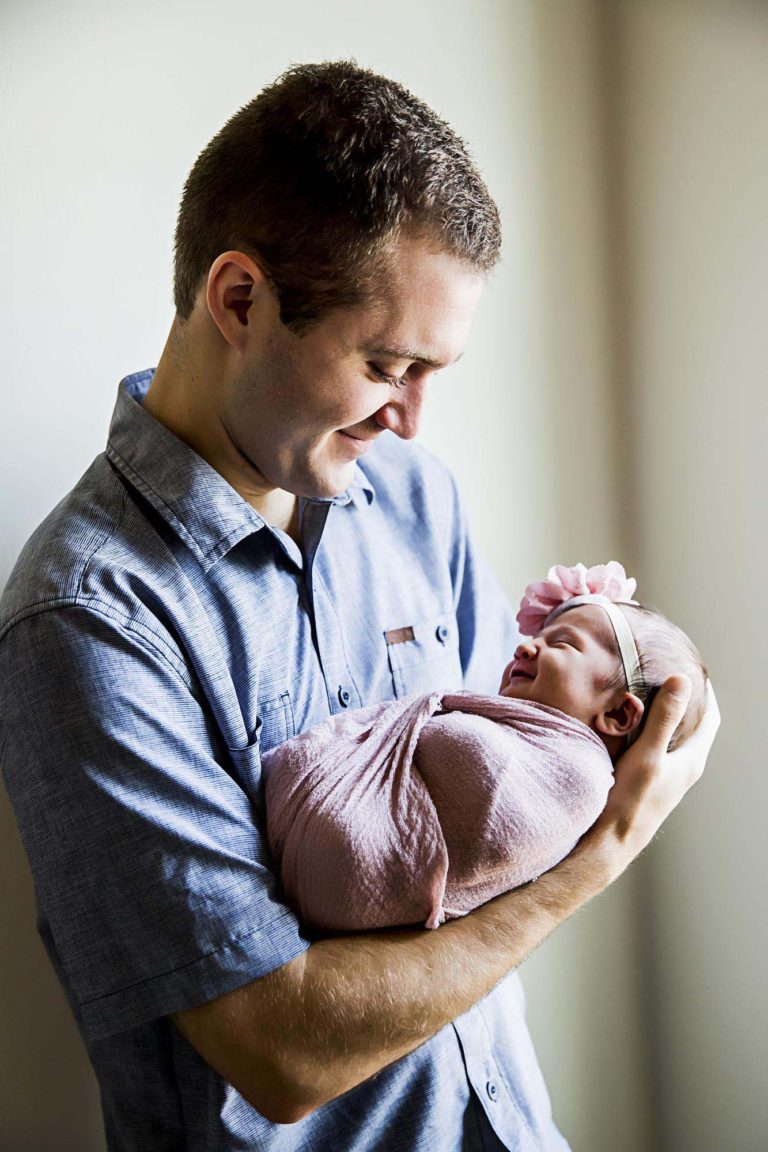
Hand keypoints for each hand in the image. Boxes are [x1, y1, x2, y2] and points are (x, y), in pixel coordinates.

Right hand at [583, 675, 719, 876]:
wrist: (609, 842)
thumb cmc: (631, 801)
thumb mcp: (648, 754)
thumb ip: (665, 718)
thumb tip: (683, 680)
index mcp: (691, 761)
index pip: (710, 718)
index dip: (707, 693)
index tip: (694, 670)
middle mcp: (682, 769)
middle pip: (692, 726)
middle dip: (685, 700)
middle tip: (667, 675)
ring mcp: (665, 777)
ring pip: (672, 738)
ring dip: (665, 716)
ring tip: (647, 692)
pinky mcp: (648, 782)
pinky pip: (655, 748)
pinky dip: (648, 730)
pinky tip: (628, 724)